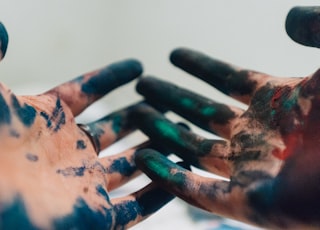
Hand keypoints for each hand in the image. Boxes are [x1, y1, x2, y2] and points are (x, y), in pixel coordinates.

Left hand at [0, 23, 175, 229]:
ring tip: (180, 132)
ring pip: (130, 165)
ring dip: (155, 149)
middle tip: (165, 103)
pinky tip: (179, 174)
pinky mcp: (96, 218)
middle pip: (115, 129)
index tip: (137, 66)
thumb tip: (2, 28)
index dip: (111, 77)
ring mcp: (85, 184)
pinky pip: (135, 206)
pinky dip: (157, 192)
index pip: (87, 93)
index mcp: (47, 123)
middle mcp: (70, 152)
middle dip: (141, 116)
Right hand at [131, 6, 319, 228]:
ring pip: (195, 149)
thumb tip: (286, 18)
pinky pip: (200, 189)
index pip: (226, 79)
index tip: (173, 54)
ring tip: (134, 114)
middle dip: (171, 98)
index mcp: (279, 102)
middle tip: (142, 84)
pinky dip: (170, 176)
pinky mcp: (251, 204)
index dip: (200, 65)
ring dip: (164, 132)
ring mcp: (253, 169)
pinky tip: (144, 159)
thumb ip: (317, 29)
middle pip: (203, 113)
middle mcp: (260, 135)